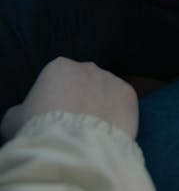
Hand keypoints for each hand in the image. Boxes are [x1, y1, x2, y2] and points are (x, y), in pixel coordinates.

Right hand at [1, 57, 138, 140]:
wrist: (72, 147)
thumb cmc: (39, 131)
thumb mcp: (14, 120)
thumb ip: (20, 110)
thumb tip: (22, 112)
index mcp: (58, 67)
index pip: (58, 79)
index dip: (56, 100)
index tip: (54, 117)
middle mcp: (87, 67)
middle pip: (84, 82)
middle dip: (81, 99)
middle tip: (75, 125)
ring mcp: (110, 78)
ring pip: (105, 92)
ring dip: (101, 106)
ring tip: (93, 131)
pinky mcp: (129, 95)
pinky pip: (123, 104)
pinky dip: (118, 116)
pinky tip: (108, 132)